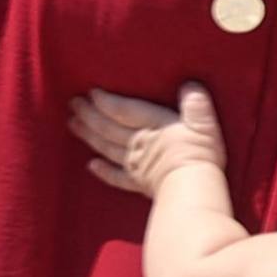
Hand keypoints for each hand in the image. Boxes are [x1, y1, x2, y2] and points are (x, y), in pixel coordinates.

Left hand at [72, 84, 222, 200]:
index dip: (107, 101)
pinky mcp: (140, 185)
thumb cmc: (199, 155)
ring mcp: (137, 165)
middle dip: (90, 115)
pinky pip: (117, 177)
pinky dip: (103, 171)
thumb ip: (195, 106)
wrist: (192, 189)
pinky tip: (91, 165)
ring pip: (108, 148)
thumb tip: (190, 86)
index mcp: (155, 125)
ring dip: (89, 136)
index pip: (125, 111)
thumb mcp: (203, 125)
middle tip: (73, 104)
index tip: (90, 92)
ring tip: (73, 124)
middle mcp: (140, 143)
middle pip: (110, 128)